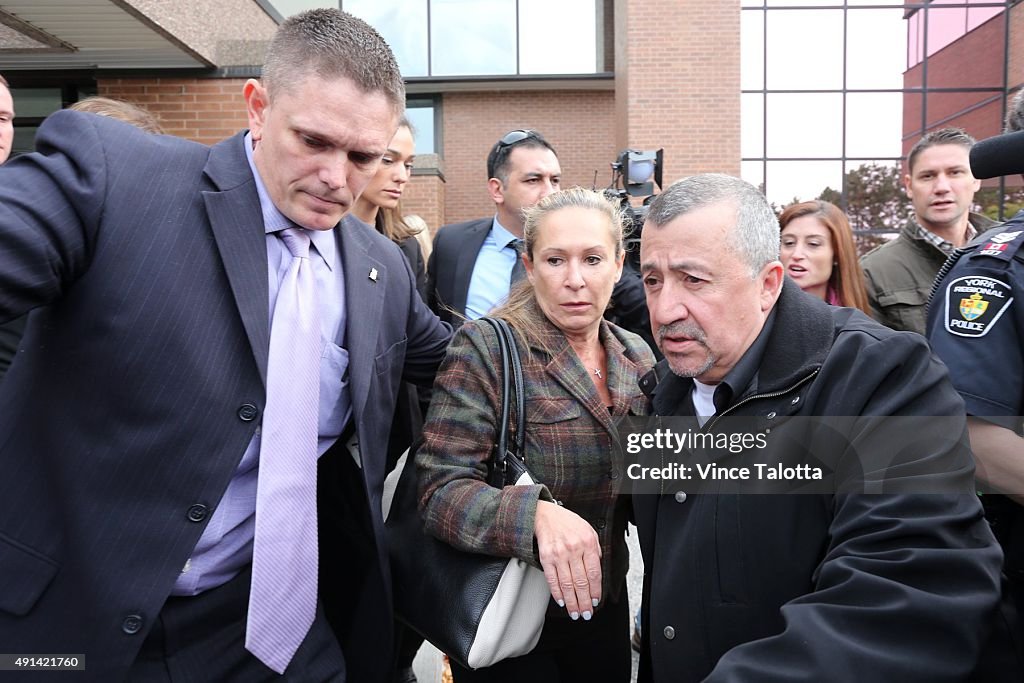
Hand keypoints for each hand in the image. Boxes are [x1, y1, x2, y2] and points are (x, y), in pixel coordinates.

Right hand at [534, 500, 601, 620]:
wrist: (545, 515)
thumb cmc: (568, 524)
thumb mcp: (589, 531)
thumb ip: (595, 551)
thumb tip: (597, 573)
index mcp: (587, 543)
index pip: (594, 573)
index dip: (596, 591)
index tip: (596, 602)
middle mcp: (573, 549)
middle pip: (581, 582)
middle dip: (584, 602)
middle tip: (586, 614)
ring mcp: (558, 554)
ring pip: (567, 584)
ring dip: (572, 602)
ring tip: (575, 613)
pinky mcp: (545, 558)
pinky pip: (552, 580)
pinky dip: (557, 593)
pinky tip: (562, 601)